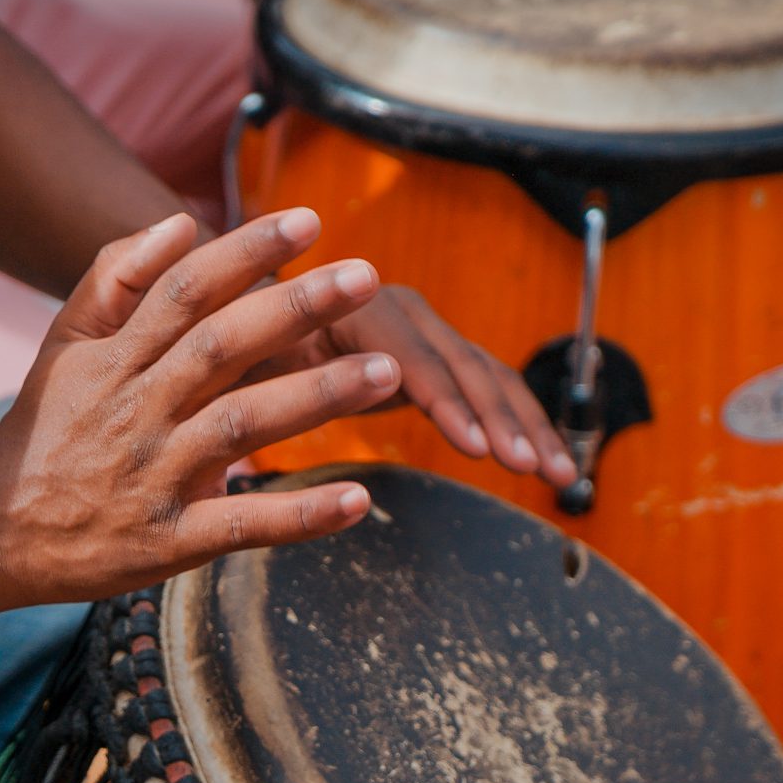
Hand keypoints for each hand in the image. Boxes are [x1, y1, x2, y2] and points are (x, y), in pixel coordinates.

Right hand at [0, 208, 401, 604]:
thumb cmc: (46, 429)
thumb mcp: (64, 344)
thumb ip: (115, 278)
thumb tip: (182, 221)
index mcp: (116, 359)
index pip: (186, 291)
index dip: (246, 252)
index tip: (309, 221)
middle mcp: (137, 411)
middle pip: (222, 347)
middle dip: (296, 309)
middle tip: (367, 276)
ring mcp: (154, 477)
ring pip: (241, 426)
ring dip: (316, 397)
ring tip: (386, 373)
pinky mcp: (168, 542)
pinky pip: (241, 523)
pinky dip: (299, 514)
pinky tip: (357, 498)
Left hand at [252, 284, 578, 488]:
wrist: (239, 316)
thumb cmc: (226, 347)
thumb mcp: (233, 366)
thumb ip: (252, 377)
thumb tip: (253, 409)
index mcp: (346, 307)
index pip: (407, 352)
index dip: (444, 399)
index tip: (472, 446)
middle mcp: (395, 310)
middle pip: (461, 361)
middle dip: (501, 416)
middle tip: (530, 469)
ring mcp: (422, 334)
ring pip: (485, 374)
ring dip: (525, 423)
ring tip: (555, 475)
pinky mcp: (435, 360)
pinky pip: (485, 388)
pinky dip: (517, 423)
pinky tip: (546, 464)